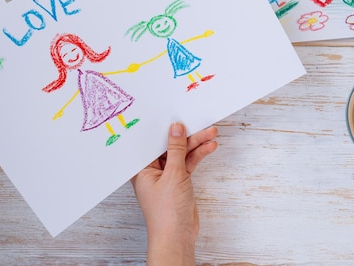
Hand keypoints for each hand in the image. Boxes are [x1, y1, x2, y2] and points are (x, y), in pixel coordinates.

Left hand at [131, 122, 217, 264]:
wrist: (177, 236)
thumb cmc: (166, 212)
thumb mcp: (173, 174)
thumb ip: (176, 149)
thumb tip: (176, 129)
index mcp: (141, 169)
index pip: (154, 143)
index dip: (166, 129)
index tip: (178, 117)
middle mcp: (152, 171)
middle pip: (170, 147)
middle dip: (187, 137)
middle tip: (202, 126)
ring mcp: (167, 176)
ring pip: (182, 154)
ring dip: (197, 145)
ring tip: (211, 134)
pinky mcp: (179, 181)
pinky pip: (188, 163)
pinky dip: (198, 156)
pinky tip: (209, 148)